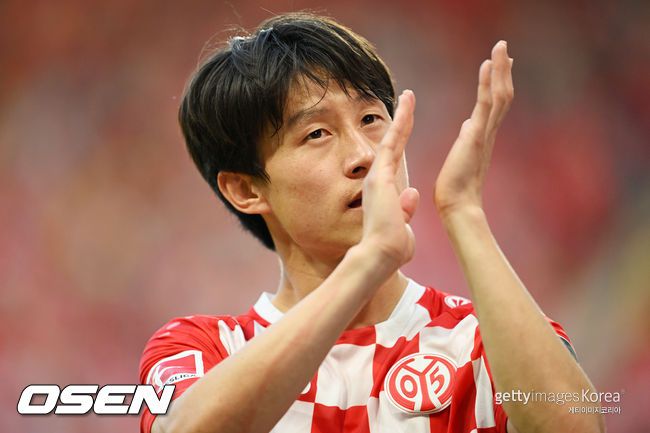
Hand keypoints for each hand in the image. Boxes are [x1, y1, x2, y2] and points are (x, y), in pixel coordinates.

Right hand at [357, 90, 419, 268]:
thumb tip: (412, 194)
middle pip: (391, 144)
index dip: (402, 142)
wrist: (381, 254)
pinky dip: (399, 122)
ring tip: (408, 96)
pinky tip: (406, 104)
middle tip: (405, 101)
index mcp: (385, 191)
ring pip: (391, 138)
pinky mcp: (379, 174)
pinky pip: (391, 141)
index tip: (406, 126)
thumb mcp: (402, 225)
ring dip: (401, 116)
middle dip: (400, 122)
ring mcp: (377, 175)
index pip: (396, 160)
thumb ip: (405, 209)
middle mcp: (378, 179)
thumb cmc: (392, 247)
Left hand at [434, 41, 513, 216]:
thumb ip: (468, 140)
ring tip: (500, 47)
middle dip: (503, 71)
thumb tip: (468, 125)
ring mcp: (484, 134)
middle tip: (504, 48)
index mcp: (482, 138)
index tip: (500, 65)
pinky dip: (488, 83)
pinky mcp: (476, 137)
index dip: (497, 84)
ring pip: (498, 95)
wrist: (457, 207)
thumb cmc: (455, 189)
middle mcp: (488, 133)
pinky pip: (485, 104)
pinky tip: (487, 65)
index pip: (494, 106)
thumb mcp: (460, 158)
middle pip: (502, 96)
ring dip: (499, 70)